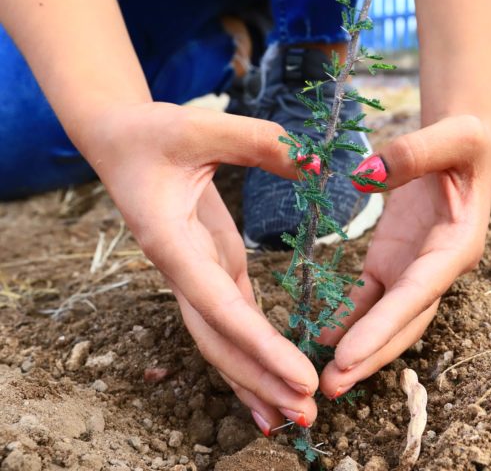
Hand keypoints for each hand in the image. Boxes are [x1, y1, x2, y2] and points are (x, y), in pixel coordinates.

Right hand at [85, 102, 317, 433]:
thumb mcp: (201, 127)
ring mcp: (199, 275)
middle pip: (220, 341)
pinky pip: (236, 320)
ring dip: (257, 379)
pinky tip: (277, 380)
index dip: (259, 346)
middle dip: (260, 381)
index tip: (299, 377)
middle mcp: (183, 271)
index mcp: (172, 245)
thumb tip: (314, 162)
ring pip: (225, 340)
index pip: (219, 306)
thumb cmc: (153, 134)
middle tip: (307, 415)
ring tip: (295, 417)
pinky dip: (256, 351)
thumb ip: (257, 141)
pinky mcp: (216, 269)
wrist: (121, 143)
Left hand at [317, 115, 490, 396]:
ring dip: (358, 350)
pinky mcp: (391, 263)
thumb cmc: (463, 141)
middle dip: (370, 355)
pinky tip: (319, 338)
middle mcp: (436, 268)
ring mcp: (412, 270)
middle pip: (404, 322)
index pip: (418, 293)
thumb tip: (366, 172)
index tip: (349, 355)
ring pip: (385, 320)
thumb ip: (414, 151)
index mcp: (457, 246)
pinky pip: (367, 298)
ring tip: (325, 380)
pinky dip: (345, 320)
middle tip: (331, 386)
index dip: (384, 326)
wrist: (461, 148)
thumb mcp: (452, 137)